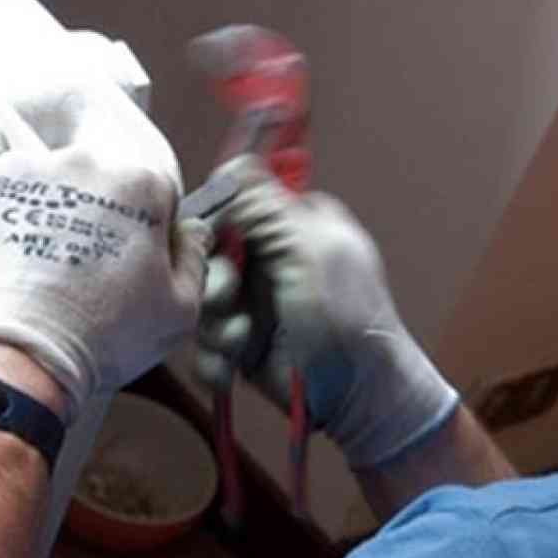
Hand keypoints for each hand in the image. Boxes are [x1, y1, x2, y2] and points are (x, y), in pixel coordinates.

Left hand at [0, 146, 211, 405]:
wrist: (11, 359)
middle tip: (72, 273)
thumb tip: (192, 229)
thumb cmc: (99, 340)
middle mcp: (80, 160)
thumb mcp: (179, 311)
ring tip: (29, 271)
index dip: (138, 232)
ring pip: (37, 184)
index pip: (148, 192)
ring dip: (37, 215)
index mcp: (138, 183)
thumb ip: (194, 257)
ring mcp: (21, 166)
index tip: (119, 264)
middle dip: (86, 217)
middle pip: (90, 182)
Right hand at [195, 156, 459, 468]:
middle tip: (228, 298)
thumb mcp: (308, 251)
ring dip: (217, 324)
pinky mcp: (241, 345)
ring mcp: (254, 304)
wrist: (356, 396)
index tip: (210, 238)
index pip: (236, 202)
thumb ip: (267, 208)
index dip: (215, 219)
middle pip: (209, 254)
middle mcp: (270, 260)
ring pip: (202, 300)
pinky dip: (215, 358)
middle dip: (214, 282)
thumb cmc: (346, 317)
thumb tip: (234, 161)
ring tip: (241, 341)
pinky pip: (206, 343)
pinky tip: (232, 368)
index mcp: (293, 225)